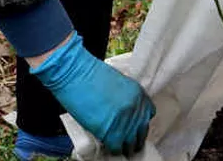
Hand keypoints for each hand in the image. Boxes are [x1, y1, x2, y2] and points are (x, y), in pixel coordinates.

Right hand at [30, 32, 155, 155]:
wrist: (74, 73)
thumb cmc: (89, 74)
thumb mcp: (117, 83)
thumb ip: (125, 98)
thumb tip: (122, 113)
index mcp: (139, 94)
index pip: (148, 114)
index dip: (140, 123)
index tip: (134, 127)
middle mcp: (136, 108)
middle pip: (141, 131)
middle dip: (135, 138)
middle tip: (128, 141)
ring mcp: (125, 121)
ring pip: (130, 143)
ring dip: (124, 146)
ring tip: (119, 148)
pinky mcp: (111, 132)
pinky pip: (116, 147)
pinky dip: (113, 149)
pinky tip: (109, 148)